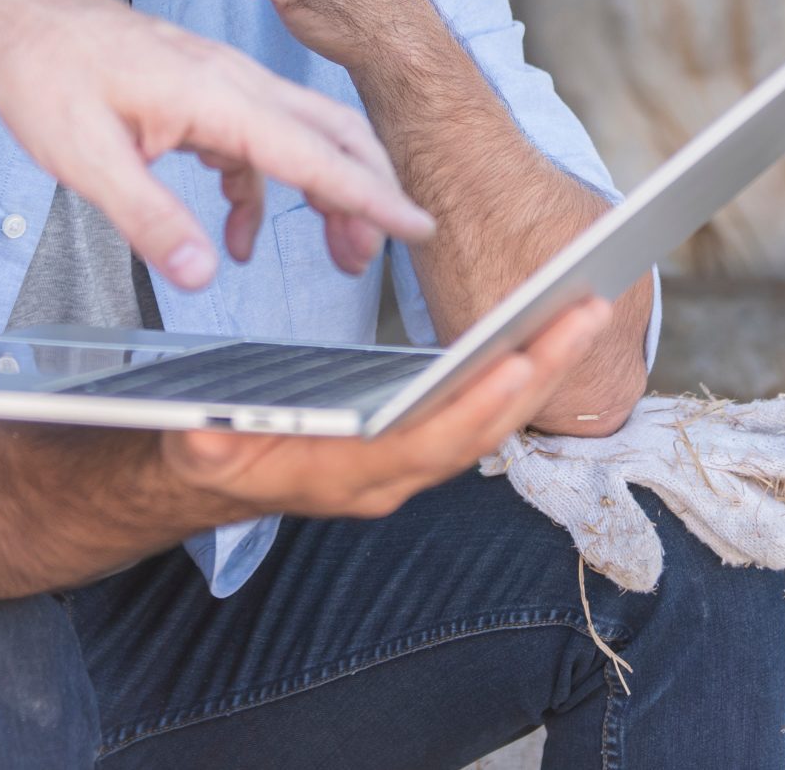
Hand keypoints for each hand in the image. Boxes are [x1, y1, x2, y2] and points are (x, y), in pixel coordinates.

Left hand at [0, 0, 428, 287]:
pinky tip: (236, 236)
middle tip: (380, 253)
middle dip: (366, 194)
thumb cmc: (43, 74)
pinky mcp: (200, 95)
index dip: (369, 197)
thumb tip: (203, 275)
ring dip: (324, 194)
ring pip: (299, 138)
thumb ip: (149, 218)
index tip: (417, 228)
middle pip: (329, 136)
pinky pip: (255, 143)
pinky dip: (262, 190)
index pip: (312, 155)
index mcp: (215, 95)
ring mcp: (219, 85)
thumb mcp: (85, 158)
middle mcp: (232, 82)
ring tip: (337, 253)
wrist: (16, 17)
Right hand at [159, 298, 613, 518]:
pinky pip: (480, 406)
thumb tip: (208, 429)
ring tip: (585, 305)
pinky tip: (545, 326)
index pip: (430, 443)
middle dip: (541, 370)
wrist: (212, 480)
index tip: (523, 361)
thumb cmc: (207, 453)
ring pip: (493, 416)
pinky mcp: (416, 437)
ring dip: (543, 364)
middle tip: (589, 310)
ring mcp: (411, 459)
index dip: (477, 405)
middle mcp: (395, 475)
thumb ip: (205, 441)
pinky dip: (519, 368)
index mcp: (350, 476)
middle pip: (485, 426)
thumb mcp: (194, 443)